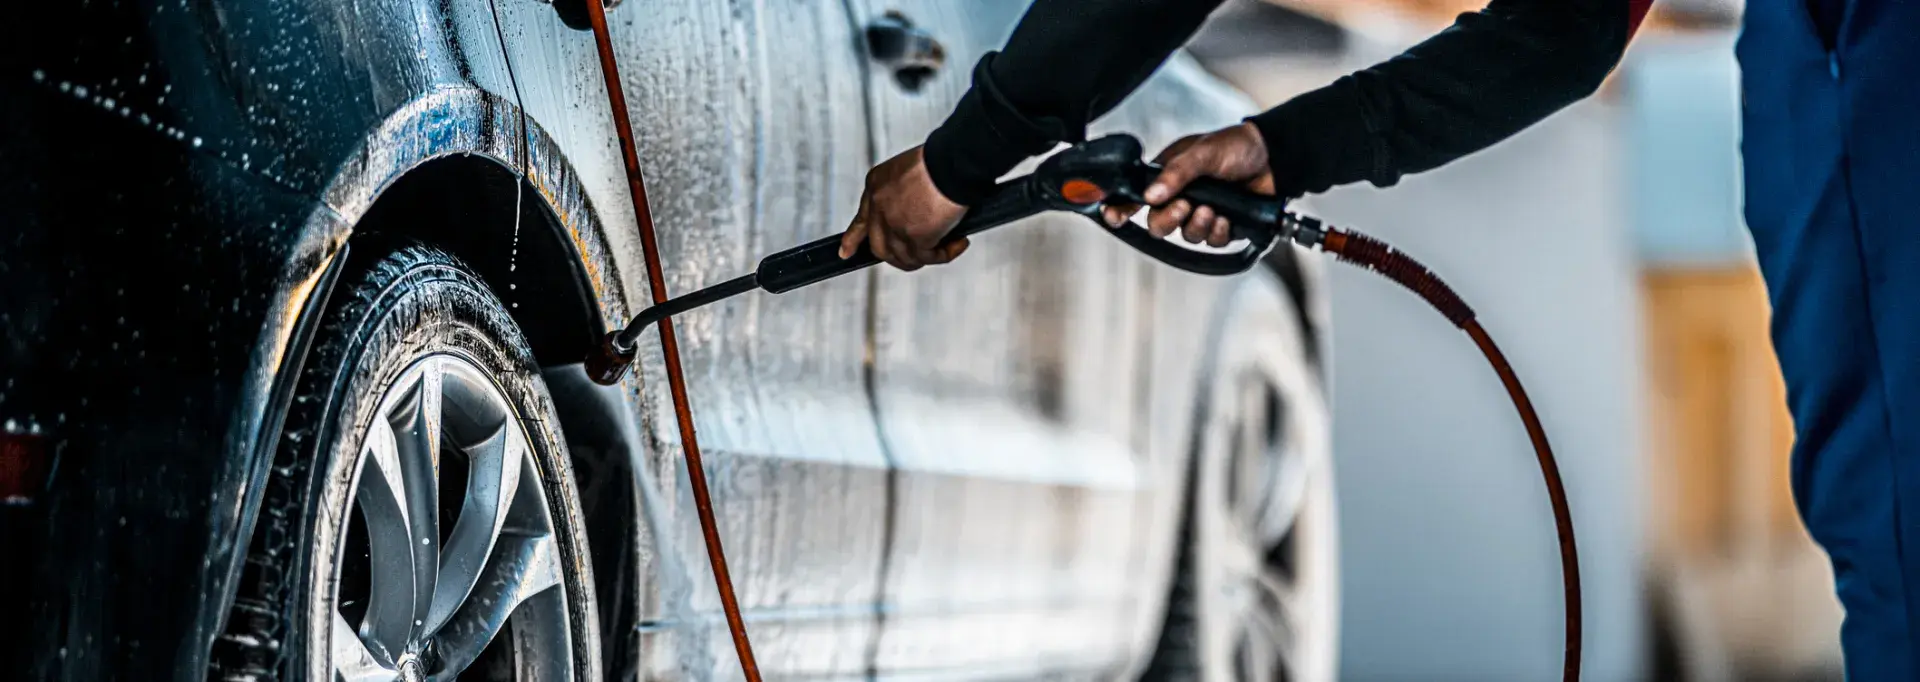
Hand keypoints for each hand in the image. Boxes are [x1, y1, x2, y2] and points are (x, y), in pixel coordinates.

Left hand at [838, 145, 971, 270]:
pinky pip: (928, 257)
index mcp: (875, 186)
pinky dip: (945, 254)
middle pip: (879, 246)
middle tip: (917, 258)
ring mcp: (893, 225)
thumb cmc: (941, 160)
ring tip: (948, 245)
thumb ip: (904, 195)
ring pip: (903, 257)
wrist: (952, 163)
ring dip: (927, 256)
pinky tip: (959, 243)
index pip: (860, 220)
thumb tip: (918, 217)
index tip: (846, 252)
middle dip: (897, 257)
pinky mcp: (914, 238)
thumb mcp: (909, 171)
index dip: (853, 239)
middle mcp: (878, 207)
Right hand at [1099, 122, 1274, 246]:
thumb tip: (1151, 194)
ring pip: (1186, 236)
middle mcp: (1181, 196)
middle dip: (1169, 220)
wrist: (1276, 158)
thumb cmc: (1237, 147)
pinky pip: (1211, 242)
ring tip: (1213, 210)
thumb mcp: (1203, 153)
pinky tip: (1227, 219)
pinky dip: (1218, 233)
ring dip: (1198, 226)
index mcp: (1168, 176)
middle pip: (1159, 224)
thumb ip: (1176, 174)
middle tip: (1185, 207)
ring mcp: (1201, 212)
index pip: (1137, 196)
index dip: (1122, 208)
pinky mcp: (1222, 226)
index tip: (1114, 217)